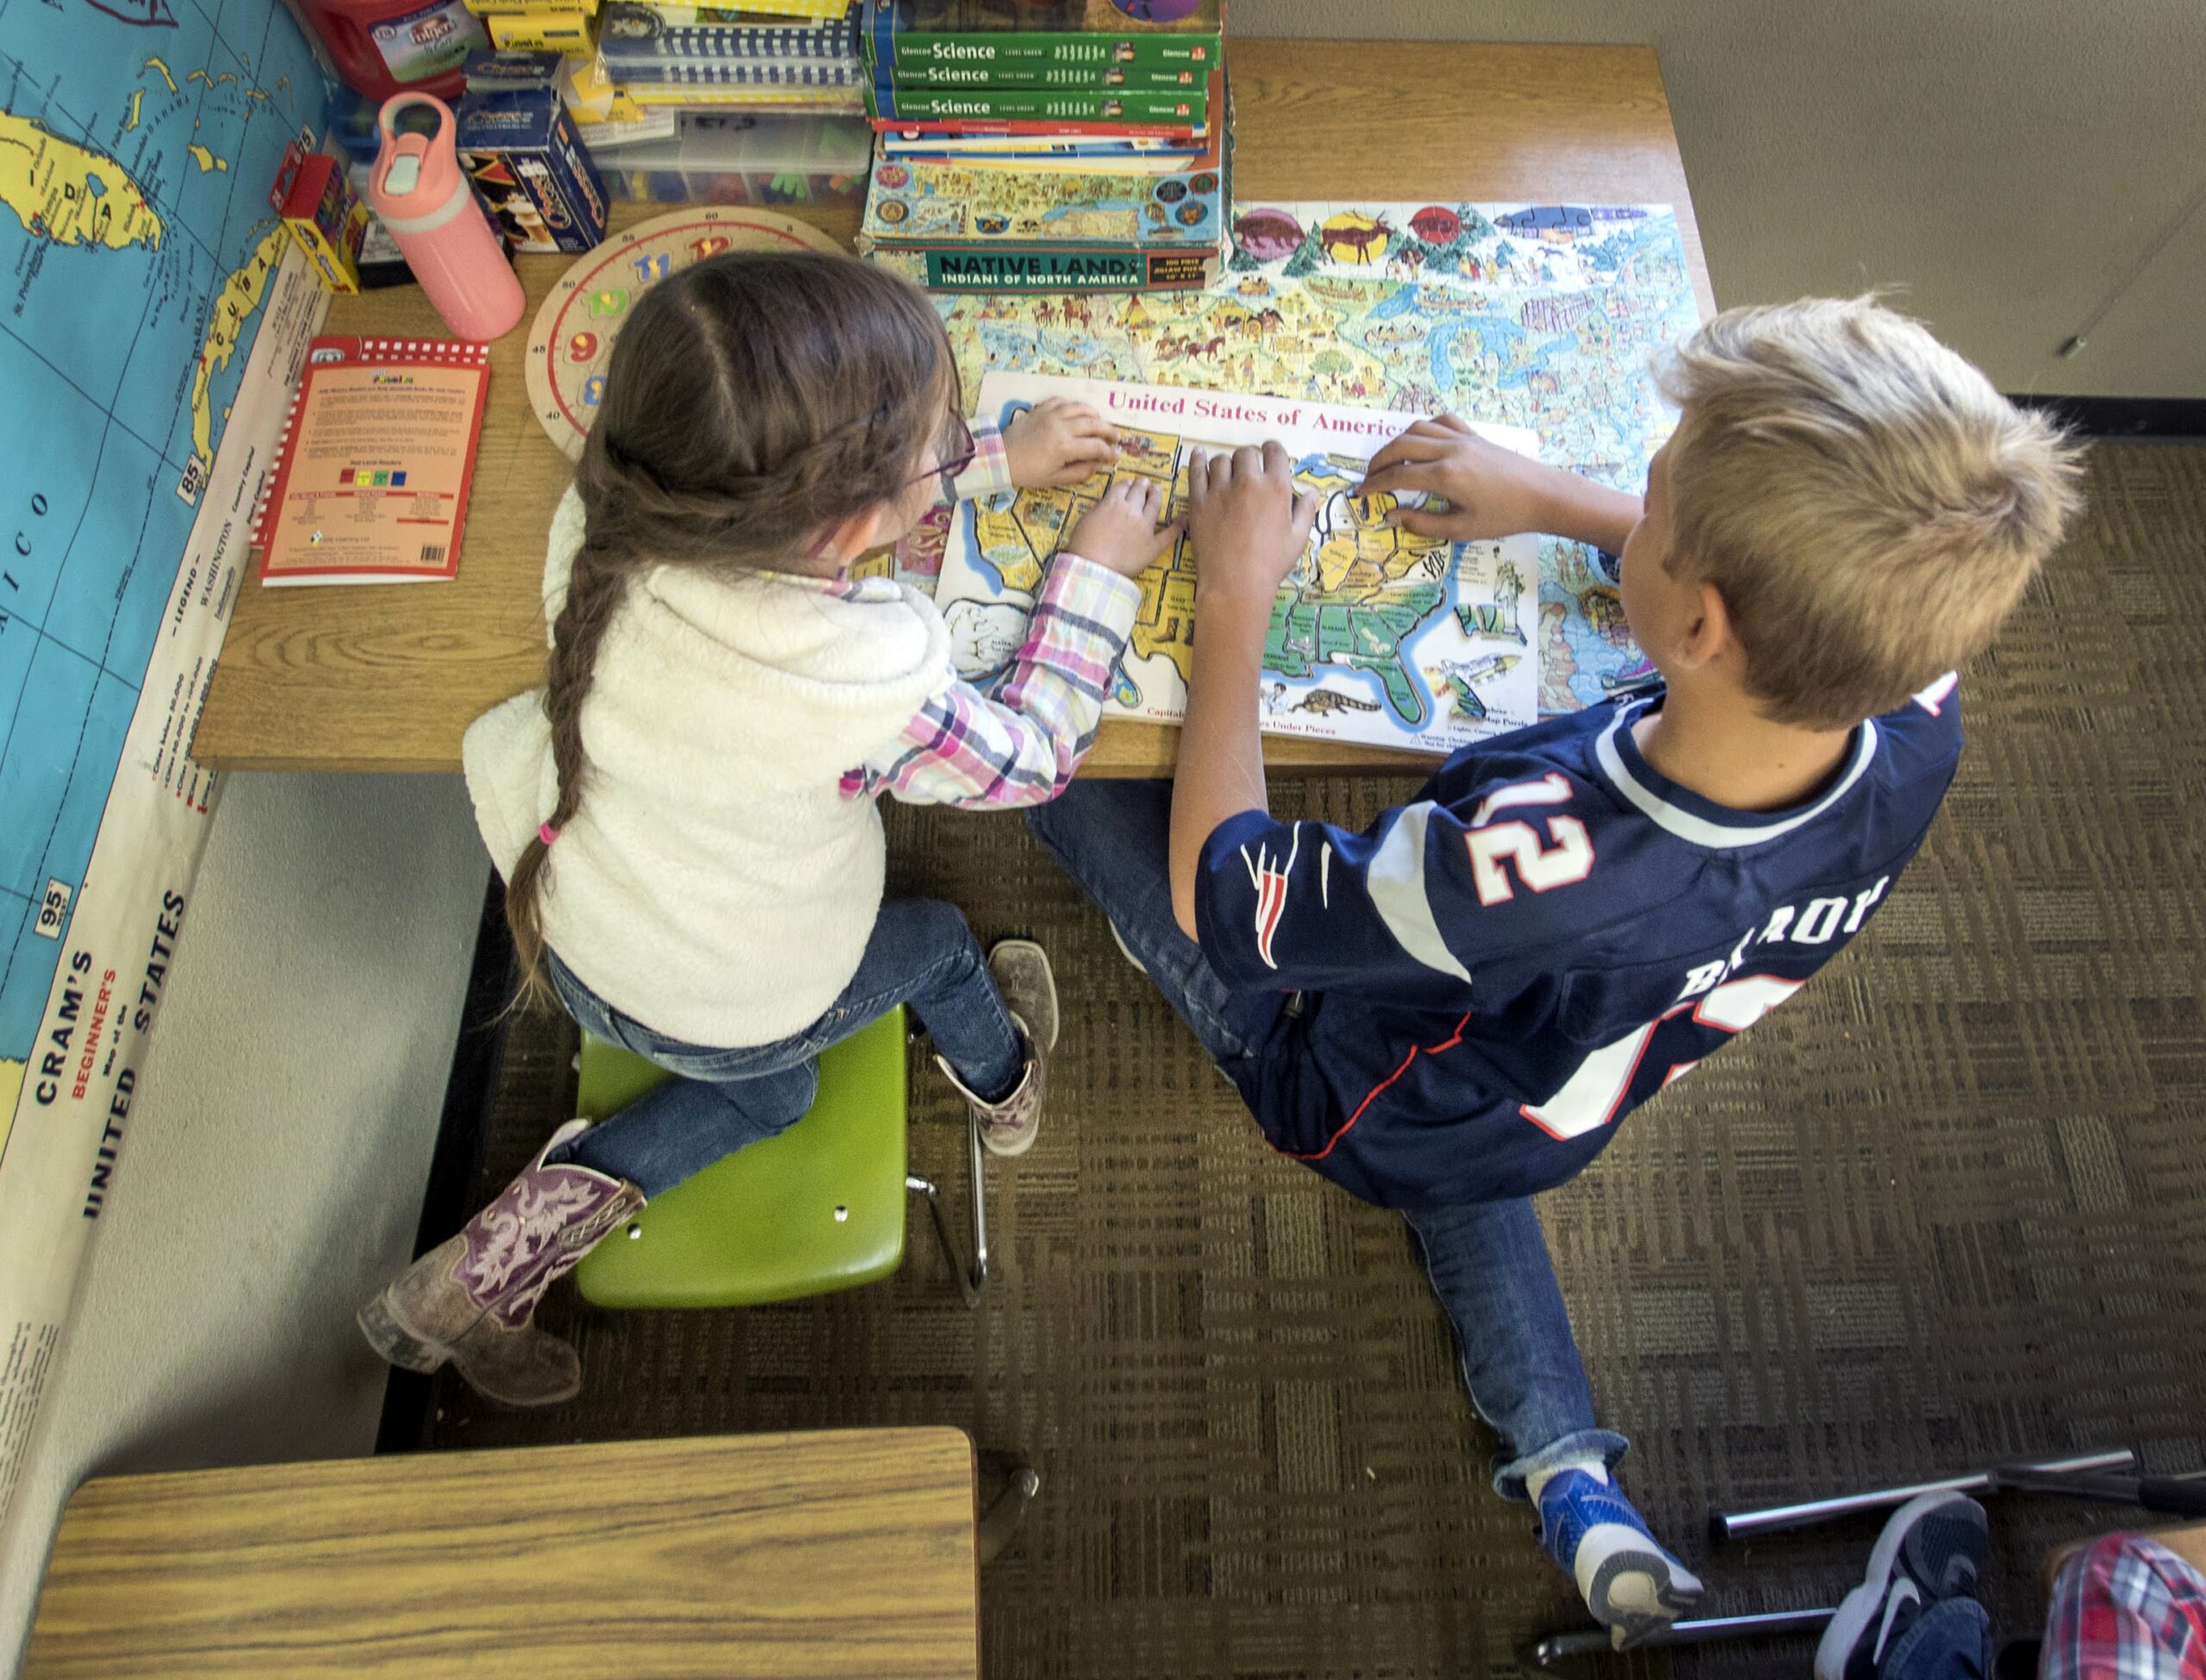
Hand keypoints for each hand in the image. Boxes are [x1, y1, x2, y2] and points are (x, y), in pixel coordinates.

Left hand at [1003, 396, 1119, 488]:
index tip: (1116, 456)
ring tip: (1100, 421)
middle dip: (1109, 430)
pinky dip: (1073, 405)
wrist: (999, 458)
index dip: (1109, 452)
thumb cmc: (1027, 472)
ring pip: (1080, 408)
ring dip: (1094, 414)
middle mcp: (1061, 426)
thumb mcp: (1054, 479)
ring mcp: (1051, 415)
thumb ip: (1079, 472)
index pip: (1096, 447)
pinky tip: (1076, 412)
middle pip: (1093, 423)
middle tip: (1117, 437)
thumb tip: (1097, 465)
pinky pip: (1062, 401)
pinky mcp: (1041, 409)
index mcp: (1065, 447)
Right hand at [1063, 475, 1181, 577]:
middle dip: (1142, 485)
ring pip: (1154, 505)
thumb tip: (1106, 504)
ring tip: (1157, 490)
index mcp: (1113, 503)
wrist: (1094, 570)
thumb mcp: (1084, 520)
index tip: (1129, 483)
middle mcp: (1131, 511)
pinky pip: (1169, 534)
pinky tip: (1184, 518)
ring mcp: (1145, 527)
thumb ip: (1098, 508)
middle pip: (1140, 492)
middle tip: (1145, 483)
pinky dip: (1178, 525)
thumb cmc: (1083, 547)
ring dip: (1156, 495)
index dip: (1126, 484)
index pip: (1123, 487)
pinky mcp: (1153, 545)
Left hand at [1184, 442, 1318, 607]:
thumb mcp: (1298, 539)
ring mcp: (1220, 490)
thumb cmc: (1271, 564)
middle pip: (1246, 453)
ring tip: (1228, 475)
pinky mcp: (1198, 501)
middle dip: (1250, 459)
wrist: (1235, 584)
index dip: (1273, 451)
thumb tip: (1312, 492)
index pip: (1275, 451)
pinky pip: (1196, 471)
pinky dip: (1197, 460)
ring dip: (1227, 464)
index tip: (1270, 456)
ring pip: (1221, 460)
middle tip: (1249, 472)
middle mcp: (1248, 481)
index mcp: (1276, 487)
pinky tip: (1199, 454)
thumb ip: (1305, 511)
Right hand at [1359, 413, 1562, 539]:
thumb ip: (1422, 523)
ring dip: (1397, 443)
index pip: (1397, 476)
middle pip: (1400, 446)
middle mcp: (1450, 450)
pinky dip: (1424, 428)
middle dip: (1378, 461)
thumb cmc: (1504, 517)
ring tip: (1390, 460)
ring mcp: (1463, 438)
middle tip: (1369, 477)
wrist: (1542, 495)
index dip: (1374, 485)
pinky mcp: (1474, 435)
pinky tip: (1421, 442)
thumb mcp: (1461, 529)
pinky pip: (1442, 421)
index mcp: (1445, 477)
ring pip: (1417, 428)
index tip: (1360, 494)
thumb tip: (1392, 516)